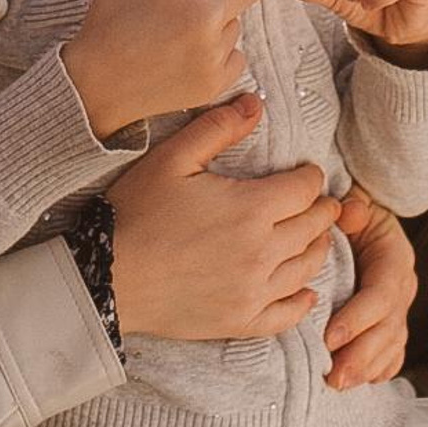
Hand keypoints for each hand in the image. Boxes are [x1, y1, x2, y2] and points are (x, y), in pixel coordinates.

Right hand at [63, 0, 290, 137]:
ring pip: (236, 25)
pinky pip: (237, 58)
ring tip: (181, 33)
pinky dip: (223, 55)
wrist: (95, 84)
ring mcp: (212, 53)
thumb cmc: (107, 22)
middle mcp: (206, 17)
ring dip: (221, 23)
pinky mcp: (215, 82)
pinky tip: (192, 56)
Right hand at [107, 93, 338, 342]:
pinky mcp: (240, 321)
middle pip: (314, 227)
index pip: (305, 189)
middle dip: (320, 209)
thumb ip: (217, 127)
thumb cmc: (137, 212)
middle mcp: (262, 252)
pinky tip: (305, 291)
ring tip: (314, 236)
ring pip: (308, 268)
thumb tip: (254, 104)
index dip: (311, 176)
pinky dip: (302, 301)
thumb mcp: (172, 158)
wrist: (107, 276)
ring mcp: (254, 292)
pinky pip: (287, 314)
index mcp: (251, 208)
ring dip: (318, 248)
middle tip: (319, 202)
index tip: (306, 173)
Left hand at [323, 189, 416, 388]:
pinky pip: (393, 352)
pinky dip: (379, 368)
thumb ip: (354, 207)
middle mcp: (402, 287)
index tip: (330, 337)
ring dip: (367, 368)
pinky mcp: (391, 322)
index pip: (381, 295)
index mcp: (394, 259)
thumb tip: (351, 211)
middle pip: (388, 329)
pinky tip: (362, 381)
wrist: (365, 213)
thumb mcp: (354, 200)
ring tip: (339, 383)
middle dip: (361, 356)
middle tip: (334, 376)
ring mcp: (399, 307)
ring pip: (391, 345)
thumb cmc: (353, 209)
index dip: (358, 319)